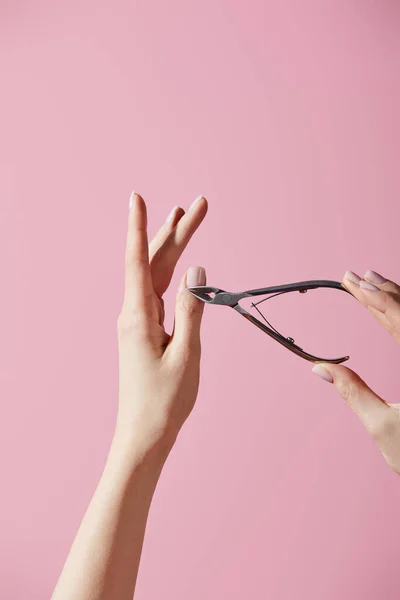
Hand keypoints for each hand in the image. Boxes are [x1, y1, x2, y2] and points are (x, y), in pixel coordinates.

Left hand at [115, 192, 207, 456]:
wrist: (145, 434)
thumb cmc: (165, 400)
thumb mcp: (187, 354)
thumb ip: (192, 309)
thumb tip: (196, 270)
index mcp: (138, 315)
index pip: (138, 260)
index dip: (139, 226)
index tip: (138, 197)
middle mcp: (134, 312)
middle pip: (154, 261)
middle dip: (176, 231)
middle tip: (199, 204)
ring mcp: (139, 321)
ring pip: (156, 274)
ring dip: (173, 247)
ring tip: (185, 219)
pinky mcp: (146, 330)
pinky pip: (158, 291)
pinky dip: (169, 271)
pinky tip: (178, 263)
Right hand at [312, 270, 399, 472]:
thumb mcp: (383, 426)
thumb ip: (351, 392)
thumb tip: (319, 368)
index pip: (397, 320)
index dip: (373, 299)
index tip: (352, 282)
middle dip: (381, 291)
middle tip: (355, 275)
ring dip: (394, 298)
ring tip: (372, 281)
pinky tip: (393, 308)